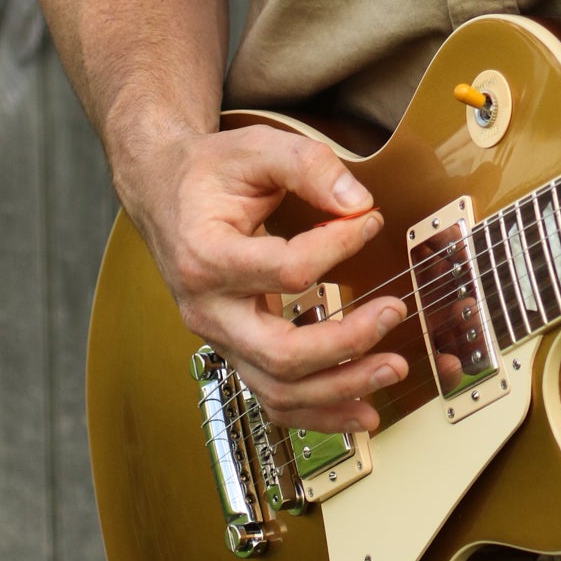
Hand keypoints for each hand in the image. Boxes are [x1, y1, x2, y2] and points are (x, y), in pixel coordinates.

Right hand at [117, 121, 408, 434]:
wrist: (166, 193)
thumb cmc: (210, 173)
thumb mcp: (255, 148)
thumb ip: (307, 166)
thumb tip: (357, 202)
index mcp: (207, 257)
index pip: (286, 269)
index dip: (338, 246)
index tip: (370, 220)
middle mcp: (208, 309)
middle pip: (281, 352)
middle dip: (346, 342)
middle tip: (394, 312)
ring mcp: (220, 338)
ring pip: (278, 389)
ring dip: (341, 389)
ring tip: (392, 369)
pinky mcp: (236, 350)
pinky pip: (274, 398)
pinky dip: (318, 412)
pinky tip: (359, 410)